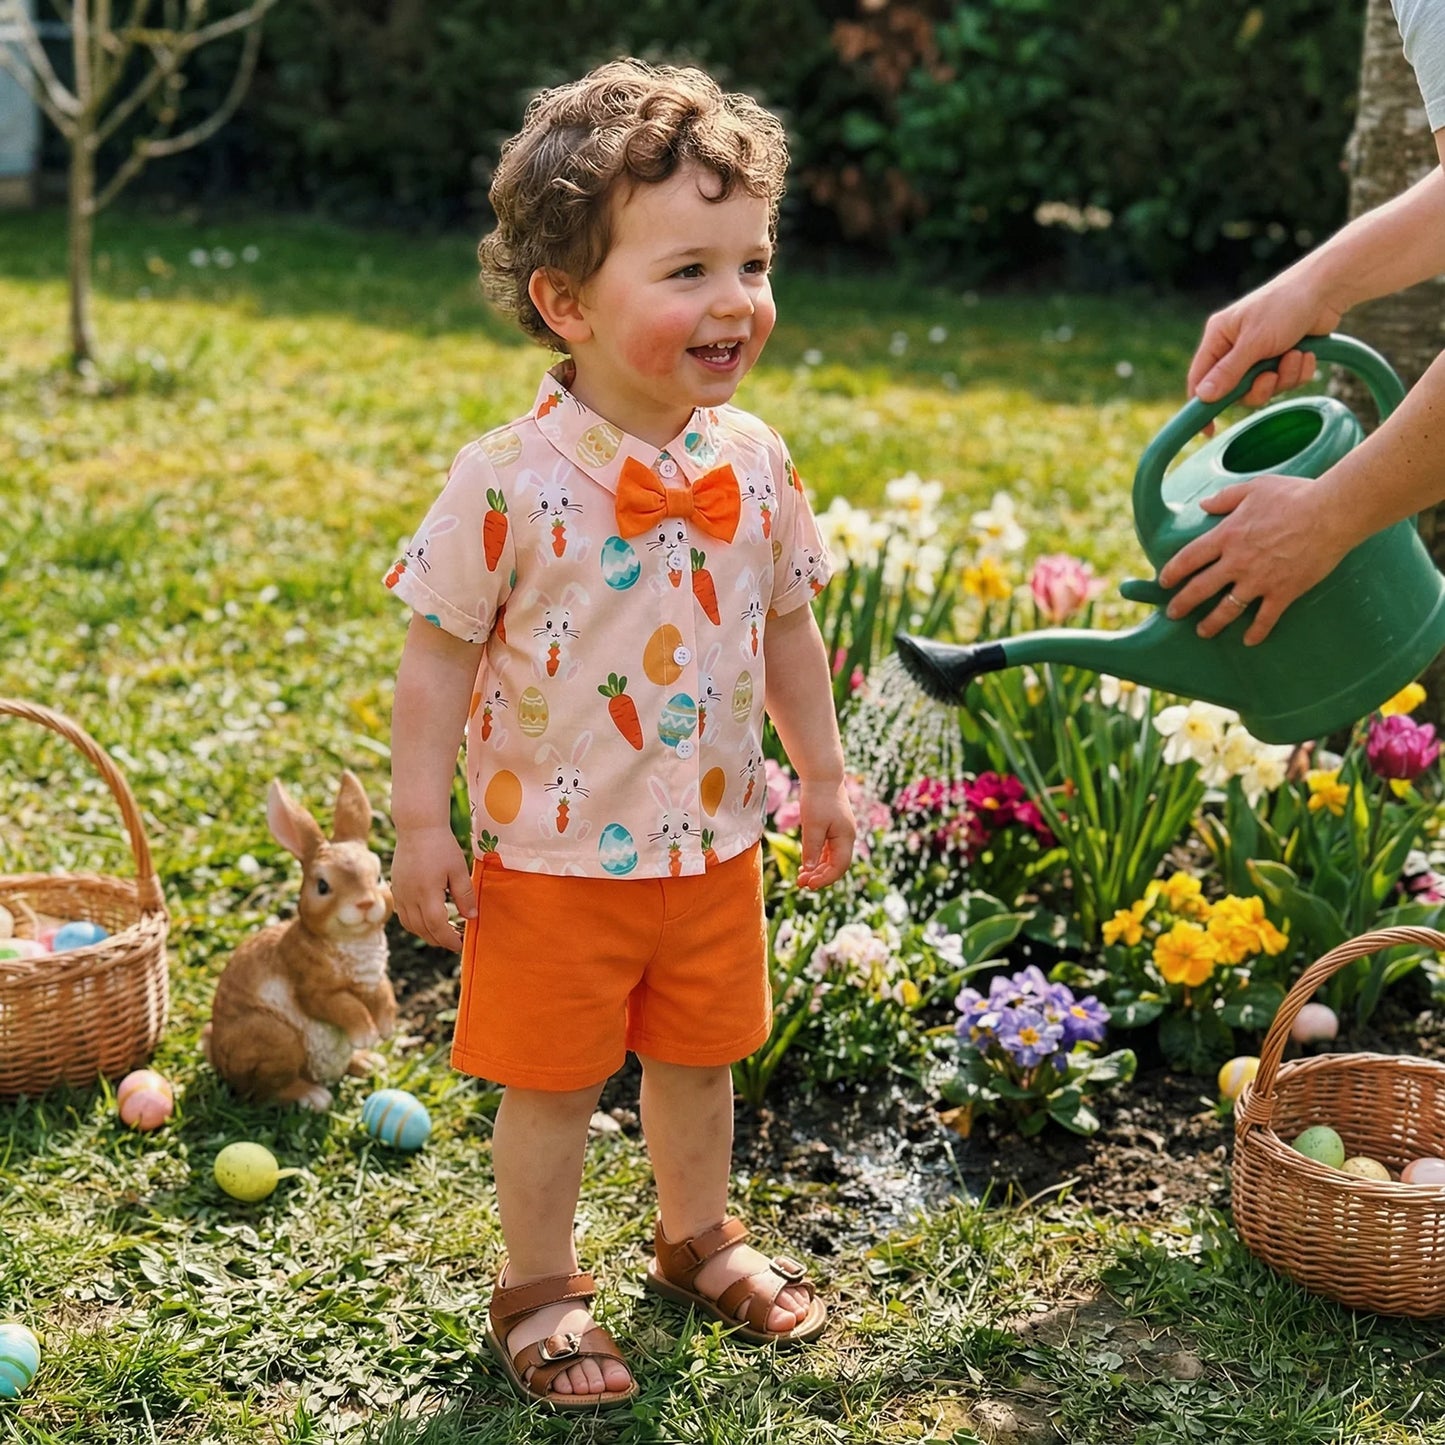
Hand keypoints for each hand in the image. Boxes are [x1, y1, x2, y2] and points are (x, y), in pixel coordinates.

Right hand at [391, 824, 476, 950]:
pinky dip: (416, 924)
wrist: (417, 828)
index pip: (437, 926)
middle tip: (456, 941)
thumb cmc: (441, 846)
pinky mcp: (396, 889)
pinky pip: (404, 916)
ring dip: (427, 934)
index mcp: (427, 892)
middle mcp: (410, 897)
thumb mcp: (458, 870)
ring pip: (411, 926)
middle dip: (440, 940)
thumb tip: (471, 917)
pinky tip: (429, 920)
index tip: (460, 945)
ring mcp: (400, 894)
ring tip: (444, 932)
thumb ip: (464, 895)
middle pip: (423, 930)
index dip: (449, 939)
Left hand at [795, 779, 855, 889]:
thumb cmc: (818, 798)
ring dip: (818, 869)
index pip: (839, 867)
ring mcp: (841, 833)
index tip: (808, 885)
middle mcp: (847, 837)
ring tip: (801, 876)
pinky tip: (806, 863)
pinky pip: (828, 849)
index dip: (825, 879)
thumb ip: (811, 849)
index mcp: (846, 838)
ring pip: (832, 858)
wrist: (822, 775)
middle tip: (800, 883)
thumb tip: (809, 870)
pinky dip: (818, 858)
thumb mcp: (812, 826)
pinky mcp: (834, 828)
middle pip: (837, 865)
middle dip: (820, 876)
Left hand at [1158, 475, 1353, 644]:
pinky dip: (1256, 632)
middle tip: (1173, 614)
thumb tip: (1203, 505)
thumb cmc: (1294, 495)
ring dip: (1212, 623)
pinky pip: (1265, 618)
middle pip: (1200, 588)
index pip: (1189, 558)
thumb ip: (1225, 498)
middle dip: (1182, 604)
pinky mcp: (1283, 591)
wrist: (1331, 512)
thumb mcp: (1254, 488)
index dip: (1173, 572)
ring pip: (1227, 609)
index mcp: (1227, 535)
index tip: (1164, 582)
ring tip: (1202, 632)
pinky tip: (1249, 641)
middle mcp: (1237, 561)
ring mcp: (1259, 579)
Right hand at [1188, 273, 1341, 432]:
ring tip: (1295, 355)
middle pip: (1235, 391)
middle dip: (1259, 387)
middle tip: (1271, 375)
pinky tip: (1306, 353)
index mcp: (1218, 338)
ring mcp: (1259, 353)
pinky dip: (1298, 371)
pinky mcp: (1282, 356)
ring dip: (1283, 377)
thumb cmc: (1285, 305)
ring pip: (1263, 388)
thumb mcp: (1254, 342)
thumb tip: (1202, 397)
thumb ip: (1228, 372)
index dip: (1202, 405)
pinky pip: (1285, 381)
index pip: (1200, 379)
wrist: (1328, 288)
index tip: (1208, 430)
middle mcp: (1235, 347)